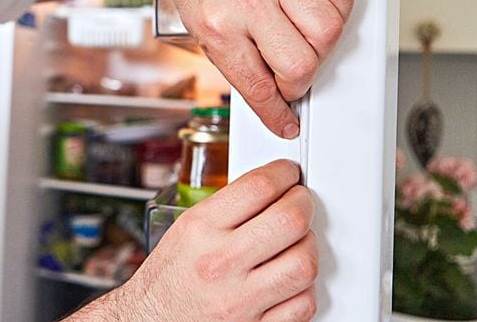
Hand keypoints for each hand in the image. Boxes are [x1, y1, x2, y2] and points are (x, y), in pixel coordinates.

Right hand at [67, 160, 316, 320]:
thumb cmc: (168, 277)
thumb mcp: (186, 228)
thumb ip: (227, 206)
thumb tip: (269, 188)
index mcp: (200, 229)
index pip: (258, 187)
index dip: (284, 173)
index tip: (288, 174)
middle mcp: (220, 262)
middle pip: (289, 220)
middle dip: (303, 203)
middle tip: (300, 201)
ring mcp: (240, 299)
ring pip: (303, 262)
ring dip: (308, 245)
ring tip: (297, 240)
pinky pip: (302, 303)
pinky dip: (303, 287)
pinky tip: (290, 277)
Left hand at [154, 0, 355, 138]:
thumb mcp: (205, 35)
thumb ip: (240, 67)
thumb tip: (273, 99)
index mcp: (220, 28)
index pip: (259, 87)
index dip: (277, 113)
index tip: (286, 122)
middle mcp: (250, 2)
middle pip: (299, 63)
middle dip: (298, 84)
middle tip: (290, 80)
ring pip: (327, 30)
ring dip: (320, 52)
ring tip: (305, 48)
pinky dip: (339, 10)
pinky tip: (320, 16)